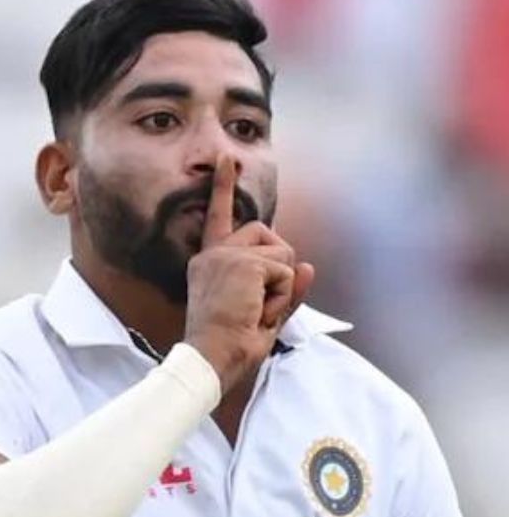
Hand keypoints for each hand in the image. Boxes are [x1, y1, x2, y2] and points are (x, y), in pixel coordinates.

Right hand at [183, 156, 315, 394]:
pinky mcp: (243, 262)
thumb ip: (284, 287)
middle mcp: (213, 253)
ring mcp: (226, 255)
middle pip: (269, 236)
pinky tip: (256, 311)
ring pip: (283, 253)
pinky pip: (286, 270)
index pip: (220, 218)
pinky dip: (281, 295)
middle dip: (278, 267)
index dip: (223, 187)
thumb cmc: (231, 344)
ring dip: (280, 286)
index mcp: (209, 262)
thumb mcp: (262, 313)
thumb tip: (308, 266)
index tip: (226, 159)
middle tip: (256, 304)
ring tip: (254, 310)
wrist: (212, 357)